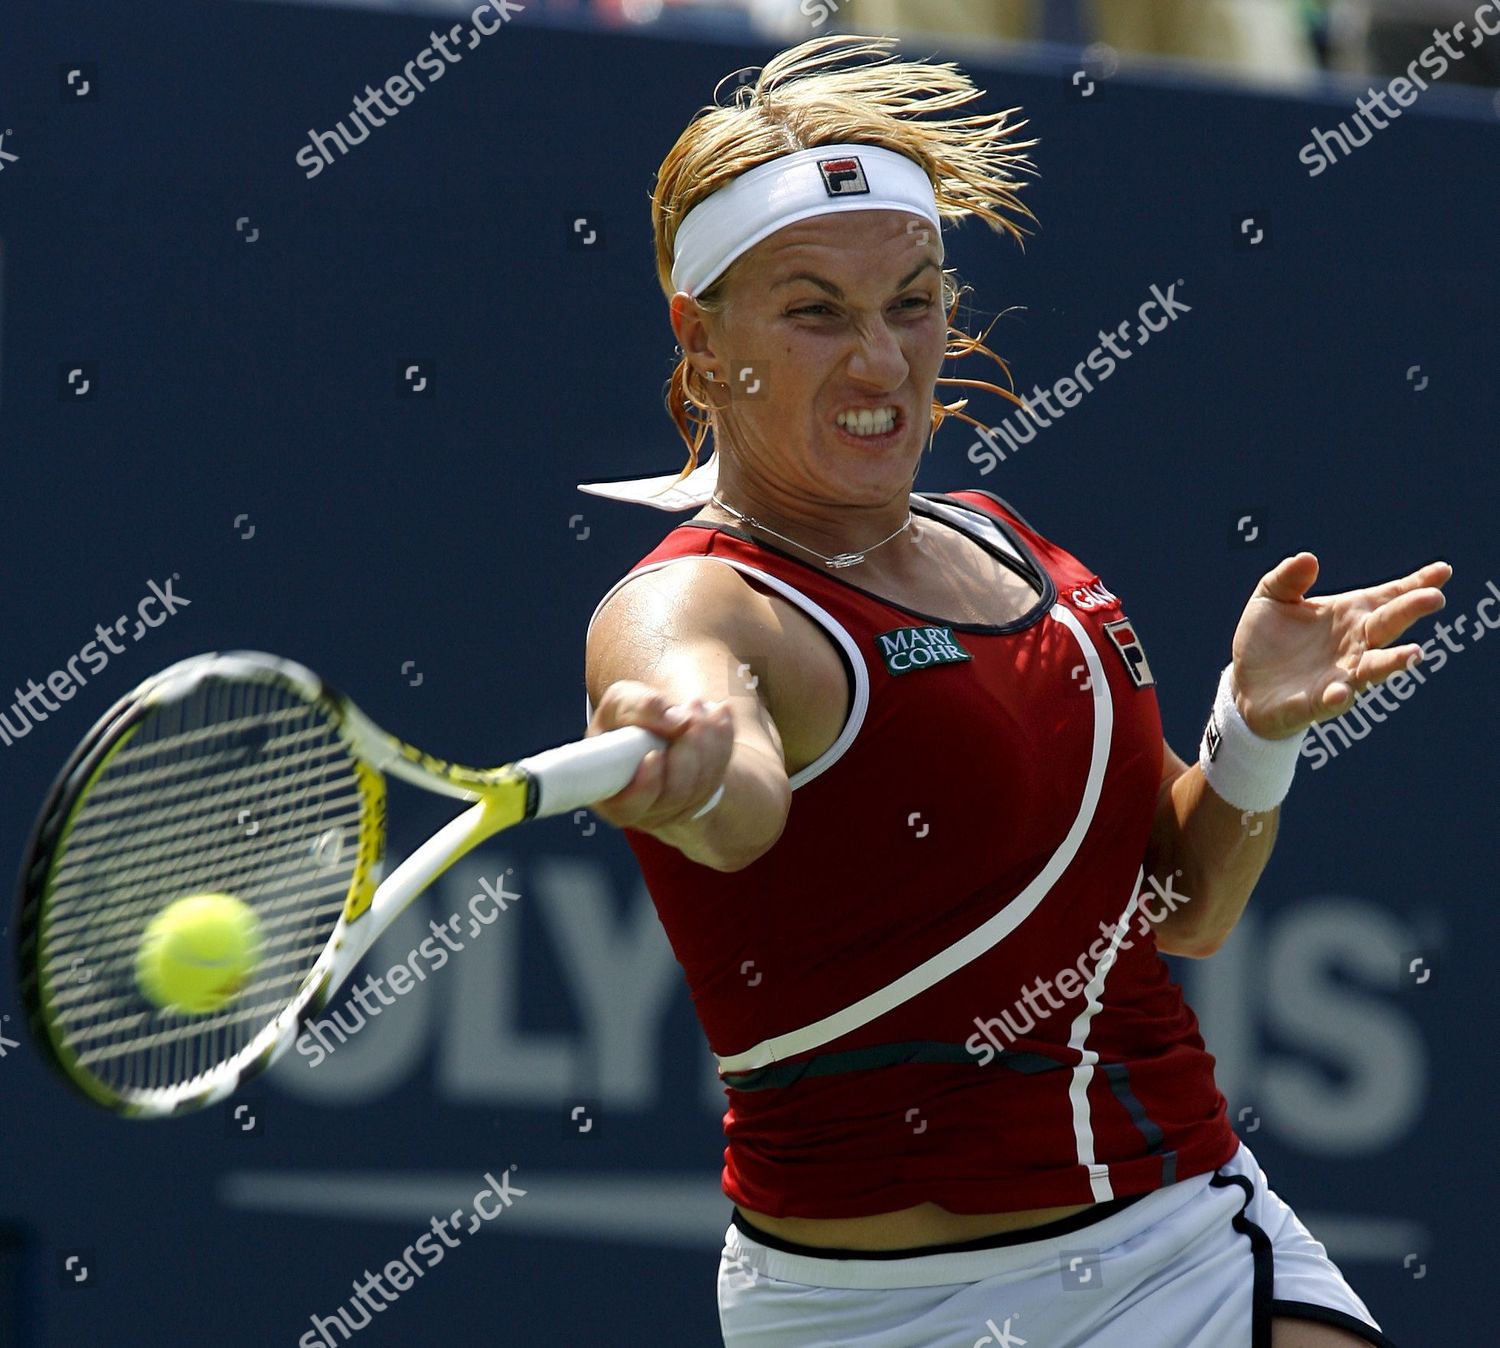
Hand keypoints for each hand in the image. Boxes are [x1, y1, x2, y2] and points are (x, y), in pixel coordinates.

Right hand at [585, 680, 733, 831]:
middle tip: (689, 712)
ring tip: (702, 707)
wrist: (652, 731)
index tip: (655, 755)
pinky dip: (724, 743)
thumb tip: (675, 719)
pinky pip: (719, 777)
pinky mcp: (698, 801)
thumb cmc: (626, 719)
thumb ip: (639, 707)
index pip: (625, 806)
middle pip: (674, 794)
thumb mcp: (621, 702)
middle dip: (688, 749)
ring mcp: (672, 811)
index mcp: (607, 793)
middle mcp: (640, 811)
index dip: (645, 786)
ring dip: (709, 741)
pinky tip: (721, 717)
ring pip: (701, 787)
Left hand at [1229, 553, 1451, 738]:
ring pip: (1373, 668)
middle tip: (1433, 598)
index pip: (1388, 597)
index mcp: (1348, 615)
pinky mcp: (1318, 703)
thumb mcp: (1270, 599)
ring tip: (1413, 654)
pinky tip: (1341, 691)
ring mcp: (1340, 675)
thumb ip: (1287, 579)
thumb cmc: (1266, 639)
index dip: (1415, 584)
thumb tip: (1308, 558)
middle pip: (1387, 625)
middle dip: (1409, 612)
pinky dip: (1340, 696)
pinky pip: (1333, 701)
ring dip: (1393, 662)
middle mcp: (1353, 645)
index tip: (1442, 570)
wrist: (1244, 684)